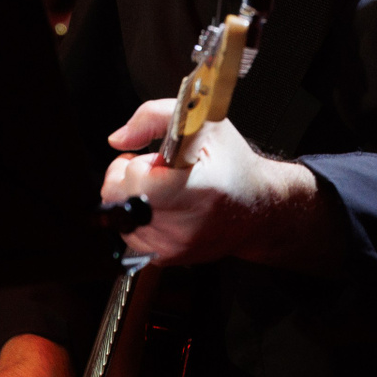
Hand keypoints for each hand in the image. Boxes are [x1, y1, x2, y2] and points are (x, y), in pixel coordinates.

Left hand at [99, 99, 342, 270]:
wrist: (257, 207)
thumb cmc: (232, 164)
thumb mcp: (202, 122)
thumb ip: (152, 117)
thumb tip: (118, 140)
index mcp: (195, 189)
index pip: (135, 183)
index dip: (138, 165)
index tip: (156, 160)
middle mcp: (185, 225)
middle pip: (121, 201)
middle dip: (130, 180)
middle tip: (156, 172)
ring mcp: (175, 246)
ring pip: (121, 219)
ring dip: (133, 200)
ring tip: (162, 189)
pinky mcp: (168, 259)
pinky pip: (130, 236)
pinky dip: (139, 219)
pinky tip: (161, 207)